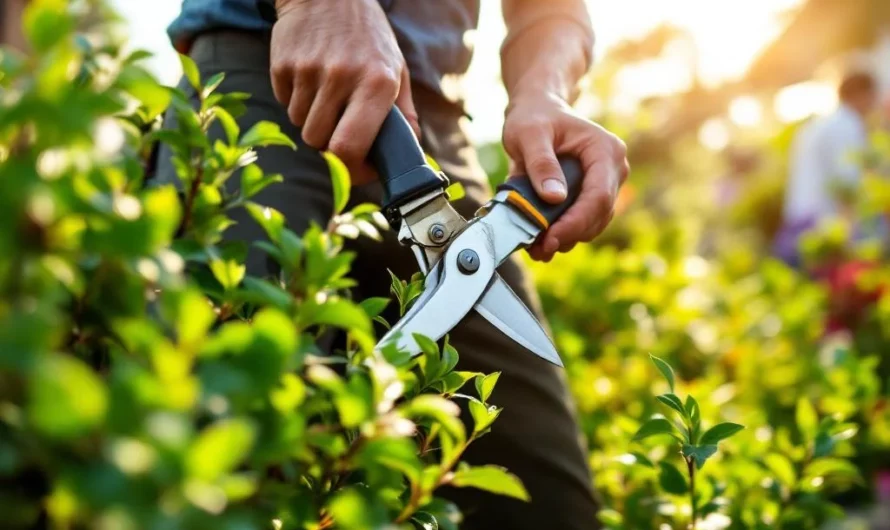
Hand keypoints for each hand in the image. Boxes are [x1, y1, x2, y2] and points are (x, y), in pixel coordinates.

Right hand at [270, 0, 418, 183]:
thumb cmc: (368, 36)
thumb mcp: (396, 69)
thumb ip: (404, 114)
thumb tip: (410, 152)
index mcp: (376, 83)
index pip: (349, 147)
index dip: (351, 170)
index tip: (358, 170)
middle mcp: (341, 77)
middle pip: (320, 143)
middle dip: (329, 146)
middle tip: (340, 131)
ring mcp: (308, 71)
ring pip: (301, 126)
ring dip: (313, 122)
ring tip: (327, 98)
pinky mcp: (282, 65)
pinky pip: (285, 104)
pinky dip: (297, 102)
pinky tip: (311, 80)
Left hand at [502, 92, 628, 261]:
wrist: (537, 111)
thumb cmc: (534, 117)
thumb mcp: (529, 134)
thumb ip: (540, 163)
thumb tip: (554, 198)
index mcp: (605, 150)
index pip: (599, 196)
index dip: (577, 222)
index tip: (550, 238)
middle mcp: (613, 169)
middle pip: (599, 214)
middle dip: (569, 235)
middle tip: (538, 249)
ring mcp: (606, 185)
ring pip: (593, 224)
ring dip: (566, 239)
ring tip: (536, 247)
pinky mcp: (592, 197)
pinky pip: (583, 222)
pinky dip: (563, 234)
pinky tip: (540, 240)